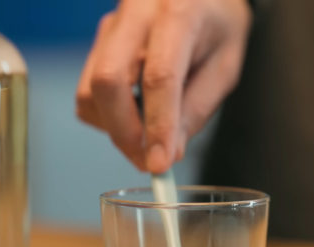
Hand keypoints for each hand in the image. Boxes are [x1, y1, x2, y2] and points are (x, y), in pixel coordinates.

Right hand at [76, 0, 251, 172]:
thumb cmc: (217, 27)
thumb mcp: (225, 67)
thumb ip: (197, 108)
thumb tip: (168, 152)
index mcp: (179, 14)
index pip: (159, 76)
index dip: (157, 126)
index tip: (159, 164)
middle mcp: (137, 14)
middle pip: (108, 81)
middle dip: (124, 133)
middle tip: (147, 161)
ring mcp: (112, 26)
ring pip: (91, 90)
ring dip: (114, 127)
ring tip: (145, 136)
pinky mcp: (100, 41)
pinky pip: (88, 90)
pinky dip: (106, 115)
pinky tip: (133, 114)